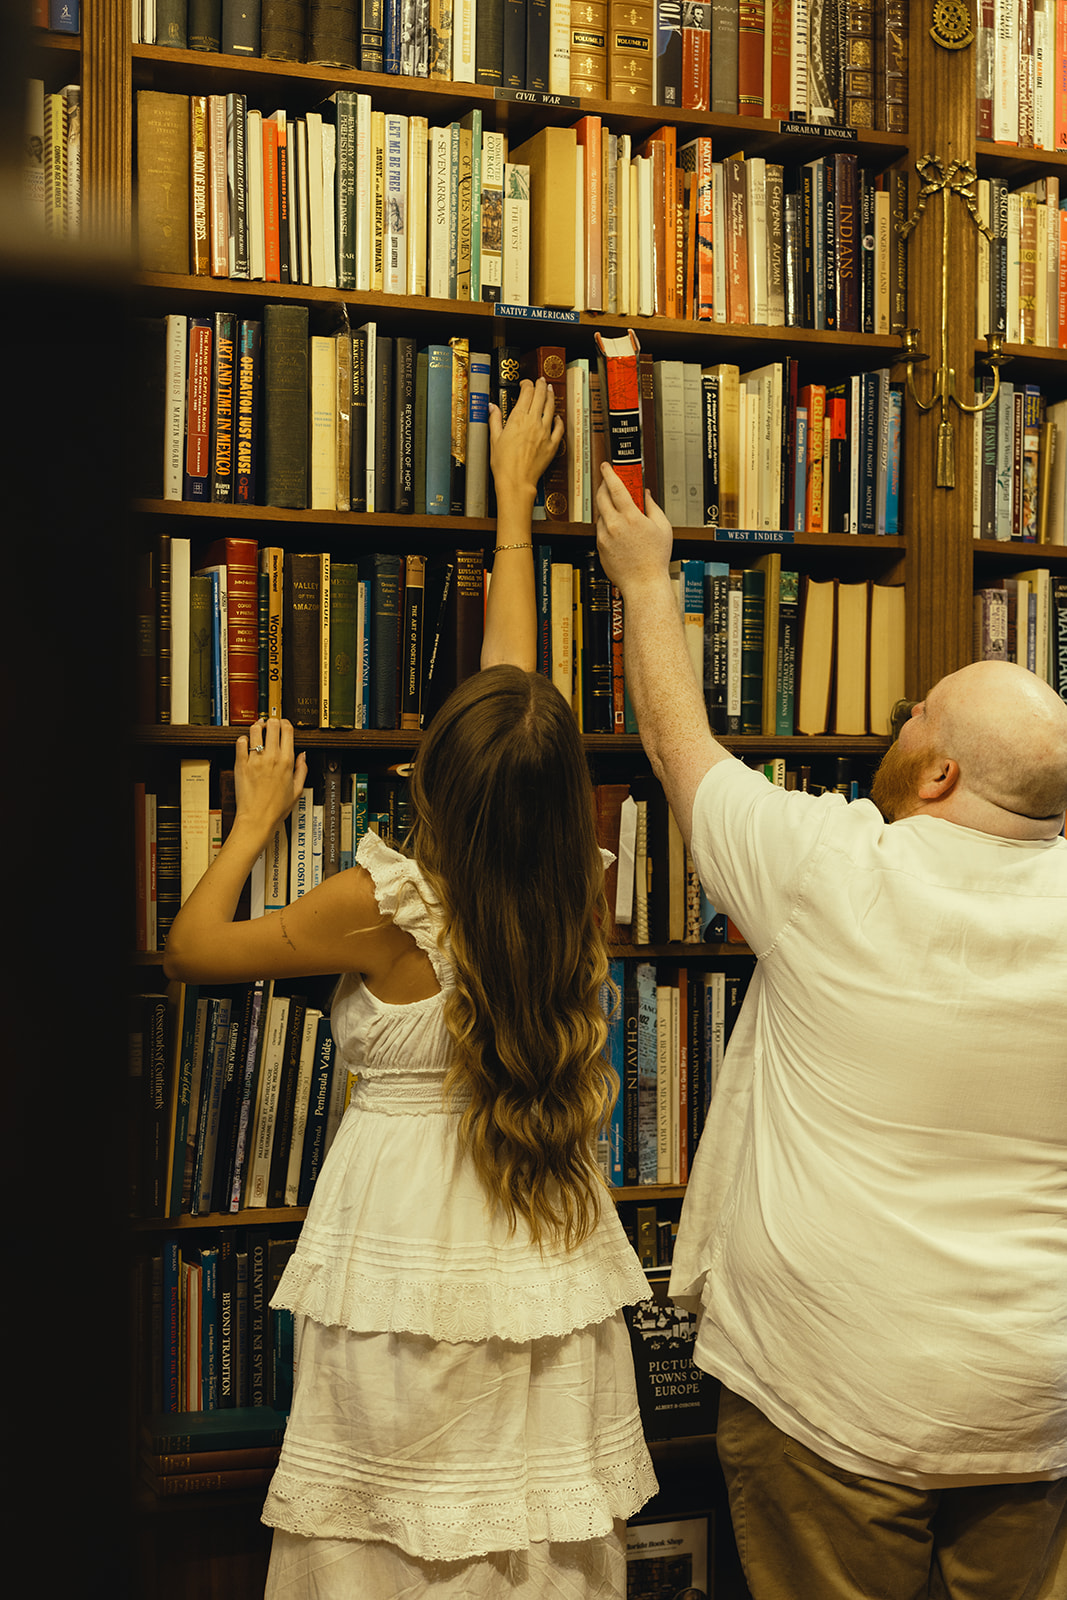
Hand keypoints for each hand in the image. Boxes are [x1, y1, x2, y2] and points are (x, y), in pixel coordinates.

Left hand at [234, 717, 307, 838]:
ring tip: (257, 730)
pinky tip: (246, 744)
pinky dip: (243, 739)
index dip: (285, 723)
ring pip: (255, 730)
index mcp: (287, 762)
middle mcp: (271, 758)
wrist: (257, 819)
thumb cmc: (276, 809)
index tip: (283, 724)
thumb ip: (301, 770)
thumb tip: (303, 756)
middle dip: (272, 722)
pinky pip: (240, 742)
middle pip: (272, 725)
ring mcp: (255, 760)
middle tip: (270, 724)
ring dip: (257, 727)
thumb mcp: (297, 790)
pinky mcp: (240, 764)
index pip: (287, 730)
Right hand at [489, 377, 563, 499]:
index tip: (525, 384)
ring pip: (551, 408)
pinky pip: (559, 428)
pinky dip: (559, 419)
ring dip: (550, 396)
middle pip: (540, 396)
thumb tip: (491, 407)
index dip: (527, 384)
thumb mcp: (494, 439)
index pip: (526, 393)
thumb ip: (495, 420)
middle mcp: (533, 422)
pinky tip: (558, 416)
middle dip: (540, 385)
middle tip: (540, 381)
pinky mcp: (552, 444)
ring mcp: (545, 433)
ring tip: (549, 390)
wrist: (516, 482)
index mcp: (518, 418)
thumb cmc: (503, 464)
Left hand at [595, 462, 674, 593]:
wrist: (643, 583)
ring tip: (618, 510)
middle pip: (601, 497)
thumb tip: (645, 495)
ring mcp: (604, 536)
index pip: (615, 487)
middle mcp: (614, 525)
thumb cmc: (655, 559)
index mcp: (631, 517)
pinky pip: (600, 529)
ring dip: (606, 507)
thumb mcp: (663, 528)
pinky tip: (617, 529)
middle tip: (608, 482)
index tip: (606, 466)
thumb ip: (652, 507)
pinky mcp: (599, 547)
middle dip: (603, 486)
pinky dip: (606, 524)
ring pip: (600, 513)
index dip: (609, 473)